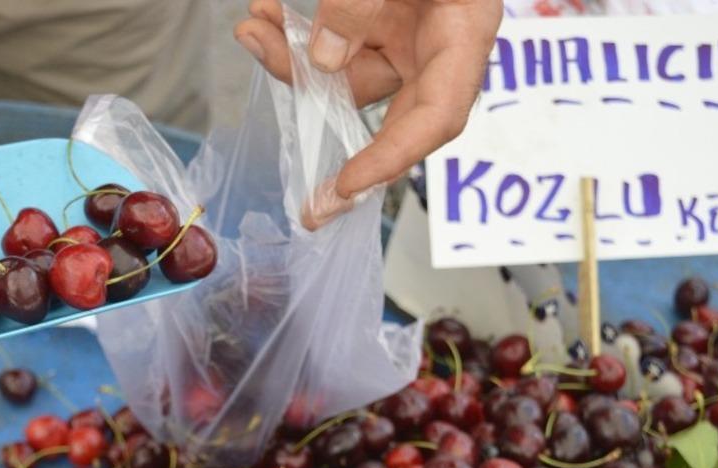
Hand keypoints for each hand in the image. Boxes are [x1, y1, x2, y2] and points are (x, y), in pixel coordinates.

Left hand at [235, 0, 501, 227]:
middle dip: (325, 126)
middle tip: (303, 200)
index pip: (436, 117)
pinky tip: (263, 14)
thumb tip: (324, 57)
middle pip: (382, 106)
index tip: (344, 186)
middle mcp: (439, 42)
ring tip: (253, 28)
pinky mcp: (379, 17)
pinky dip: (295, 33)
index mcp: (464, 30)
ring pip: (344, 73)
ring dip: (291, 58)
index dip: (391, 158)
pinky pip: (334, 40)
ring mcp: (408, 30)